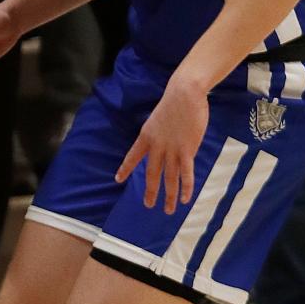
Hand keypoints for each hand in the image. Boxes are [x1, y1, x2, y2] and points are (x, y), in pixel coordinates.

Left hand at [115, 72, 208, 213]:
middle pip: (151, 174)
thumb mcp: (159, 118)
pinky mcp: (187, 150)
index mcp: (146, 136)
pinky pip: (186, 174)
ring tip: (168, 210)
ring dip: (169, 196)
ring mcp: (171, 149)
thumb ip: (161, 133)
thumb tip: (167, 144)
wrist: (184, 93)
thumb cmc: (174, 102)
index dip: (125, 168)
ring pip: (169, 178)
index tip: (118, 179)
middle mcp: (156, 146)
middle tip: (148, 204)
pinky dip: (186, 188)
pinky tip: (185, 199)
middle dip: (150, 191)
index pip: (133, 156)